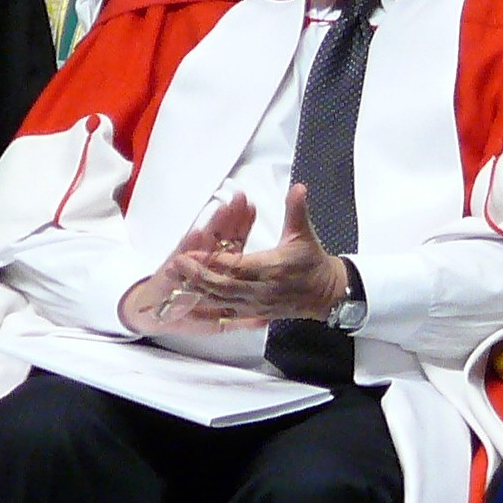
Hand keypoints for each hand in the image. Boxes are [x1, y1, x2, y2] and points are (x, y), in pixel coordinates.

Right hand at [121, 193, 255, 334]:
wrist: (152, 315)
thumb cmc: (187, 315)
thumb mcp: (219, 321)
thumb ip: (242, 321)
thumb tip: (264, 323)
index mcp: (218, 269)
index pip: (234, 242)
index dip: (243, 226)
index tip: (252, 208)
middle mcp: (204, 261)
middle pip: (220, 235)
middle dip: (231, 217)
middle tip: (240, 197)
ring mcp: (188, 262)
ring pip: (203, 241)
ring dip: (214, 224)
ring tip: (225, 206)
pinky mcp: (172, 268)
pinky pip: (182, 255)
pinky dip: (190, 245)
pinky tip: (198, 232)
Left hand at [146, 186, 349, 333]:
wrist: (326, 293)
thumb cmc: (312, 262)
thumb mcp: (304, 234)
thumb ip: (296, 210)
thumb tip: (298, 187)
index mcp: (272, 268)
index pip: (238, 266)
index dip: (214, 262)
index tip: (194, 255)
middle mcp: (262, 289)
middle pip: (224, 286)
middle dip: (198, 277)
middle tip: (176, 266)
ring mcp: (257, 304)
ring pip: (222, 302)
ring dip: (198, 292)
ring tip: (176, 282)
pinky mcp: (255, 313)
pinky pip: (228, 315)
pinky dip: (209, 311)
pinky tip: (191, 306)